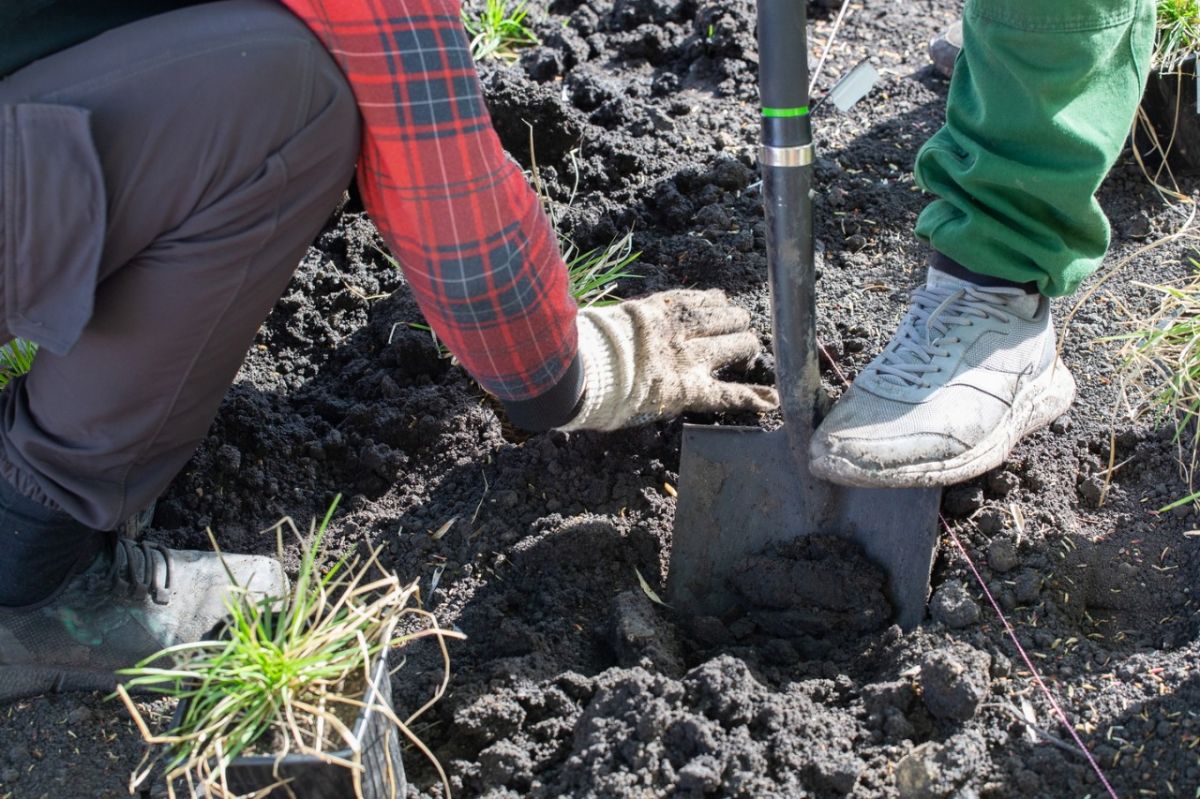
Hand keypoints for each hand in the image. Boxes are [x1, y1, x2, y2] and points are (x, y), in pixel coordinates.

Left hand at [558, 289, 777, 431]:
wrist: (588, 368)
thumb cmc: (610, 399)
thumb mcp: (645, 412)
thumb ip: (670, 399)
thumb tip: (681, 394)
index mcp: (688, 391)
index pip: (730, 395)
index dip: (754, 397)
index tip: (772, 399)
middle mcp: (691, 359)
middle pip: (735, 347)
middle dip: (746, 346)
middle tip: (744, 346)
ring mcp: (678, 330)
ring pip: (722, 318)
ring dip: (734, 318)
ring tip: (739, 318)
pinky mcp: (661, 307)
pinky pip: (696, 299)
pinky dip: (711, 298)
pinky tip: (719, 296)